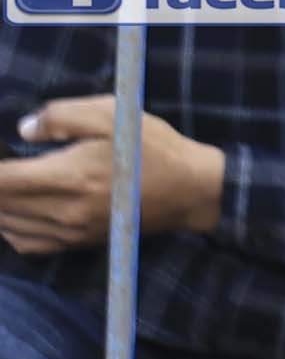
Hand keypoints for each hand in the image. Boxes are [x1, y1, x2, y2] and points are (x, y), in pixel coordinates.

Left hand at [0, 95, 228, 253]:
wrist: (192, 191)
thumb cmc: (154, 148)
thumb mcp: (114, 115)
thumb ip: (62, 116)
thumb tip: (23, 130)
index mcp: (69, 177)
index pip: (1, 180)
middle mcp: (63, 212)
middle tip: (2, 161)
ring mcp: (68, 232)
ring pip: (5, 225)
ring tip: (7, 182)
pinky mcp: (75, 243)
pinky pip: (24, 243)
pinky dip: (9, 227)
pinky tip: (15, 209)